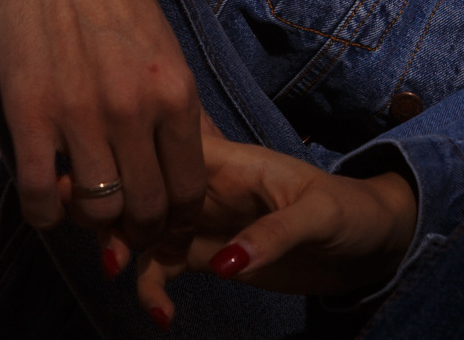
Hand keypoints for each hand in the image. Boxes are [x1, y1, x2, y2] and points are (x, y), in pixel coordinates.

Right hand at [0, 0, 203, 246]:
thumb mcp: (164, 44)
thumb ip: (179, 106)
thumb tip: (201, 158)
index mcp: (175, 91)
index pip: (189, 191)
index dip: (176, 220)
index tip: (160, 219)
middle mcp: (135, 110)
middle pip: (146, 211)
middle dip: (138, 228)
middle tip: (121, 219)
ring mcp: (81, 115)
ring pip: (96, 212)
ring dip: (90, 220)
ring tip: (83, 200)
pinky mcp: (30, 114)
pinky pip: (41, 200)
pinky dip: (46, 215)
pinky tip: (48, 197)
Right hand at [125, 127, 416, 325]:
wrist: (367, 245)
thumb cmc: (348, 212)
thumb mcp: (319, 216)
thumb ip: (272, 234)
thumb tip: (221, 265)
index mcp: (229, 160)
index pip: (168, 147)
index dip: (130, 158)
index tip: (99, 185)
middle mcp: (204, 186)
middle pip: (141, 186)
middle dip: (109, 207)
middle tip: (97, 239)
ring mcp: (199, 220)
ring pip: (139, 226)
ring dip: (120, 247)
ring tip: (116, 274)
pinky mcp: (203, 254)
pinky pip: (160, 268)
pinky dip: (150, 289)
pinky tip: (161, 316)